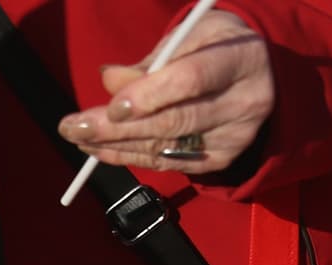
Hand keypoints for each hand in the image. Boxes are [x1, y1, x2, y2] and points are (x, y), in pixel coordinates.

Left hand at [58, 11, 273, 174]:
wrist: (258, 74)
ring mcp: (235, 135)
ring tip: (78, 137)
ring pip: (166, 146)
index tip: (111, 106)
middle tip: (73, 127)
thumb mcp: (189, 36)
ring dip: (116, 145)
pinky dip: (129, 157)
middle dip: (117, 127)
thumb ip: (152, 60)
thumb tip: (109, 80)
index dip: (148, 95)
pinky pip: (167, 162)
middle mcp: (244, 101)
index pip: (191, 80)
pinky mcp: (222, 158)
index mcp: (240, 59)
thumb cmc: (214, 47)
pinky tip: (99, 150)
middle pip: (173, 120)